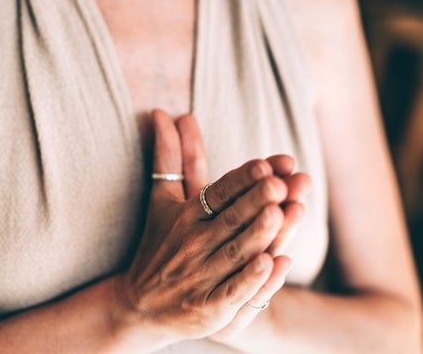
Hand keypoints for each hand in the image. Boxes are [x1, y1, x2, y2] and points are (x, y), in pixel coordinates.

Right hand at [171, 113, 311, 344]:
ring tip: (283, 213)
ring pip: (236, 253)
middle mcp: (192, 244)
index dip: (242, 179)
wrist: (138, 306)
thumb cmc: (157, 245)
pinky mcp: (209, 310)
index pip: (218, 192)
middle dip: (256, 201)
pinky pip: (234, 293)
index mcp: (186, 215)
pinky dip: (253, 280)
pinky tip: (275, 262)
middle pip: (230, 219)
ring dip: (261, 235)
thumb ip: (170, 157)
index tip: (265, 164)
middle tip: (281, 183)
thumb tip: (162, 112)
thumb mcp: (162, 200)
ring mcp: (200, 278)